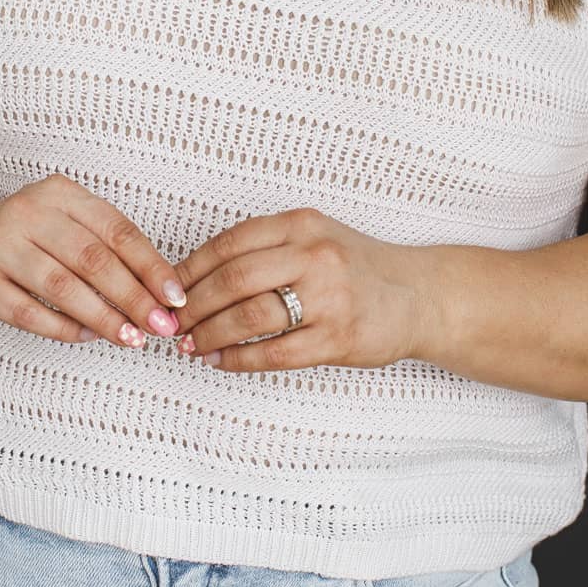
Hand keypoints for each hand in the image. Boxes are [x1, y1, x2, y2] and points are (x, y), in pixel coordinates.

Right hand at [0, 173, 186, 348]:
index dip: (150, 266)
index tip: (175, 297)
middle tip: (160, 326)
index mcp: (59, 193)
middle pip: (92, 259)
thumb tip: (160, 293)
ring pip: (62, 287)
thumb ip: (108, 248)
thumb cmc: (31, 237)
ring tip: (131, 338)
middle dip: (133, 297)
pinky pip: (28, 313)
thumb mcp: (67, 224)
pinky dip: (63, 329)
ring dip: (102, 318)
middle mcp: (26, 212)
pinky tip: (87, 337)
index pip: (116, 230)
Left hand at [169, 208, 426, 371]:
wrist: (419, 296)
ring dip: (210, 335)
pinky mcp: (338, 338)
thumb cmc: (356, 267)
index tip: (168, 290)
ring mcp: (329, 298)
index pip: (230, 243)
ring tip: (189, 345)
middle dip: (194, 306)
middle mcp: (315, 255)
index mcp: (302, 225)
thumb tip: (197, 276)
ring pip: (249, 317)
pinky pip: (275, 353)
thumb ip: (266, 247)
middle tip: (172, 324)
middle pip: (233, 280)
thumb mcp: (316, 237)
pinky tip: (219, 362)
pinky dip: (238, 360)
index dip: (190, 269)